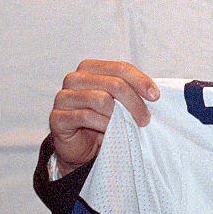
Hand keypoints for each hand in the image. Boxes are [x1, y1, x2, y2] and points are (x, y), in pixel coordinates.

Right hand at [49, 60, 157, 176]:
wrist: (82, 146)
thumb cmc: (104, 118)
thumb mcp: (120, 101)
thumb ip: (132, 91)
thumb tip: (155, 93)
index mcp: (90, 68)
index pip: (121, 68)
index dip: (141, 81)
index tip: (156, 97)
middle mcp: (74, 78)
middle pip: (114, 83)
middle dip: (135, 102)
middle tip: (145, 119)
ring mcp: (63, 97)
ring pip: (101, 99)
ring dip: (119, 115)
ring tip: (127, 126)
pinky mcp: (57, 117)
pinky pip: (85, 116)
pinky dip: (103, 124)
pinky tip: (109, 132)